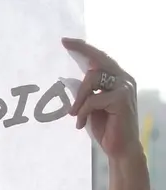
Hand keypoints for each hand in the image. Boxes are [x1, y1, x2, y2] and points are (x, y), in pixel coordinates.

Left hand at [63, 39, 140, 161]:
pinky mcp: (121, 99)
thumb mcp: (90, 105)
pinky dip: (82, 112)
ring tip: (75, 114)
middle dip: (82, 49)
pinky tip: (80, 124)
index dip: (84, 49)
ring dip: (79, 99)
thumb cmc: (105, 126)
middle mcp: (124, 79)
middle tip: (64, 42)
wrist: (119, 148)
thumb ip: (85, 90)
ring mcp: (124, 87)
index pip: (100, 59)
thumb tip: (67, 79)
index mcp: (117, 79)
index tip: (66, 41)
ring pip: (91, 80)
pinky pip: (92, 100)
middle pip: (98, 60)